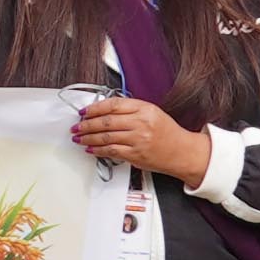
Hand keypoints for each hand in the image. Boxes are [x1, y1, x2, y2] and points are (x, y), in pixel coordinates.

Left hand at [74, 96, 215, 188]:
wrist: (182, 151)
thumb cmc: (167, 132)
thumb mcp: (151, 112)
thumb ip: (129, 110)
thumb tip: (103, 111)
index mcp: (144, 109)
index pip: (113, 105)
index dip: (94, 108)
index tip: (84, 111)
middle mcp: (141, 123)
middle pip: (106, 121)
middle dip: (86, 124)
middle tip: (76, 126)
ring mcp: (138, 140)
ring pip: (106, 137)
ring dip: (88, 138)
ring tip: (79, 138)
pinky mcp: (135, 155)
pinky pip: (111, 151)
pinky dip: (98, 150)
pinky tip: (91, 149)